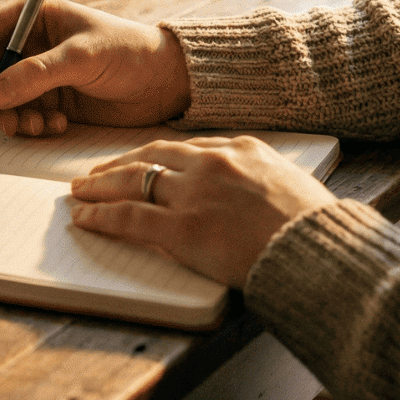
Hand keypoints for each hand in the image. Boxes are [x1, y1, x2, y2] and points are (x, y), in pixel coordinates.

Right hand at [0, 0, 191, 135]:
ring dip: (11, 118)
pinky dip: (31, 126)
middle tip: (4, 122)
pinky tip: (58, 125)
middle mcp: (28, 45)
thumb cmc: (130, 52)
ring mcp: (37, 75)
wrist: (165, 83)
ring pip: (0, 100)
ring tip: (38, 127)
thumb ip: (38, 74)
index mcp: (31, 18)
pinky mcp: (49, 101)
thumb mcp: (83, 57)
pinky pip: (22, 117)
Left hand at [68, 136, 338, 287]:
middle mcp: (211, 163)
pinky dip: (100, 216)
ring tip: (80, 192)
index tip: (137, 161)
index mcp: (241, 149)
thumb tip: (243, 193)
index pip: (183, 147)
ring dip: (99, 186)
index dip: (153, 155)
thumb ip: (257, 181)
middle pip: (149, 157)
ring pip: (131, 182)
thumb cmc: (316, 229)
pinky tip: (83, 218)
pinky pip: (128, 217)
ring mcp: (193, 194)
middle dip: (117, 166)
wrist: (320, 252)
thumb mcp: (290, 185)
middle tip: (95, 173)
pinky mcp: (181, 227)